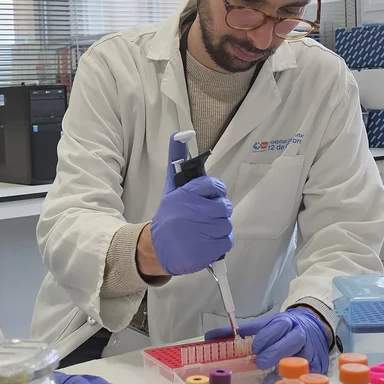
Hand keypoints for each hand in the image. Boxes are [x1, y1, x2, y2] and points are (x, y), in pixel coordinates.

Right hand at [148, 133, 233, 274]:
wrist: (156, 247)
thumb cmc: (169, 215)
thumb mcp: (172, 187)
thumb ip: (177, 160)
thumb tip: (180, 133)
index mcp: (186, 194)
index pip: (213, 186)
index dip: (214, 191)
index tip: (208, 197)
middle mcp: (194, 211)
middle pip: (224, 206)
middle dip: (217, 211)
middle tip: (206, 215)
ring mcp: (202, 232)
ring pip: (226, 224)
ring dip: (219, 227)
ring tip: (204, 229)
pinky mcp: (208, 250)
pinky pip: (227, 241)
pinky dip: (220, 242)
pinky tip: (207, 241)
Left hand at [205, 307, 331, 373]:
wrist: (313, 327)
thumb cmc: (282, 330)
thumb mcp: (264, 325)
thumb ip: (239, 332)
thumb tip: (209, 337)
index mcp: (286, 322)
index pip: (277, 326)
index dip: (267, 336)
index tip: (254, 347)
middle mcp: (300, 334)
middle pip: (291, 340)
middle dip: (275, 351)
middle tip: (260, 362)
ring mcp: (311, 349)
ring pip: (303, 358)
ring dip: (286, 368)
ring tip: (269, 379)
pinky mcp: (318, 364)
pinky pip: (311, 374)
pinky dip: (299, 381)